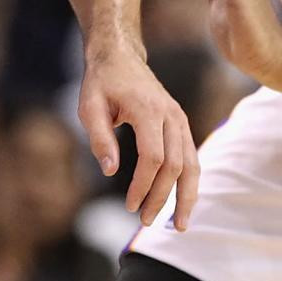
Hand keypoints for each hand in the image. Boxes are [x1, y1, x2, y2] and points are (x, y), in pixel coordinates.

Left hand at [77, 45, 199, 229]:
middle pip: (175, 165)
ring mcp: (179, 118)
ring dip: (186, 196)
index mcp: (149, 110)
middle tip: (145, 221)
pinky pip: (191, 156)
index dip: (143, 186)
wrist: (120, 55)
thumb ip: (99, 138)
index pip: (153, 157)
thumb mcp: (89, 106)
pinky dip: (189, 182)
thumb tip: (110, 172)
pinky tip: (182, 201)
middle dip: (162, 197)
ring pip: (192, 163)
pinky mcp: (181, 123)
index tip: (130, 206)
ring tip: (179, 225)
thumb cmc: (102, 82)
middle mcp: (171, 115)